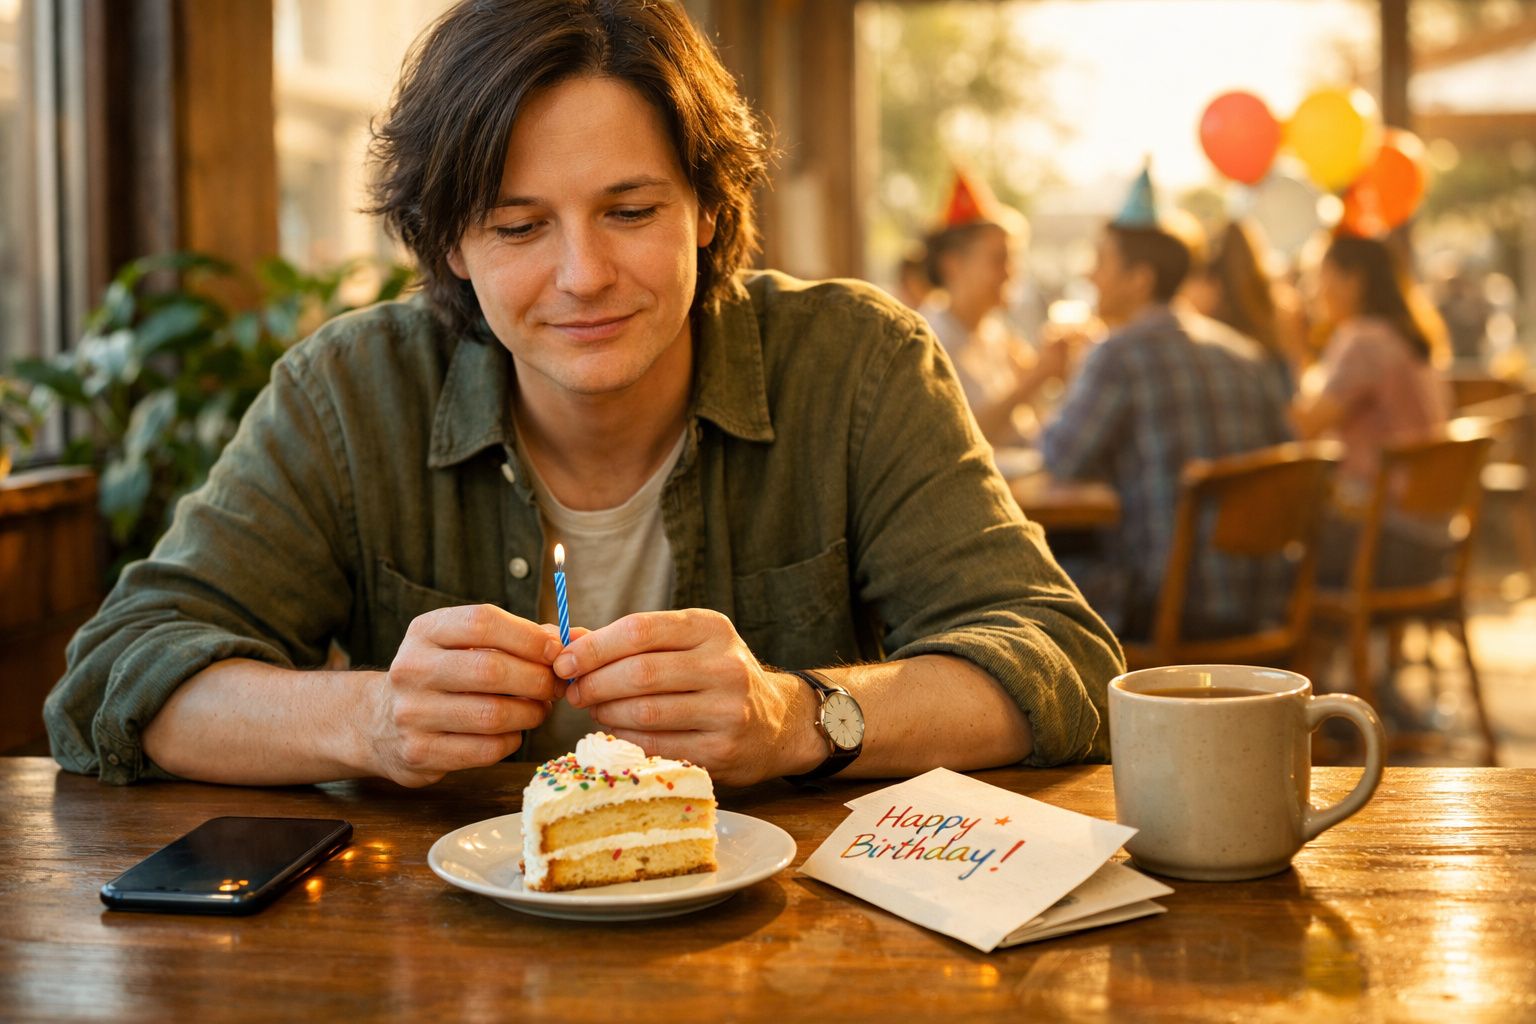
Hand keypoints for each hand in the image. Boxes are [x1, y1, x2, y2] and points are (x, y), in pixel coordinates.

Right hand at [369, 605, 565, 786]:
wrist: (380, 722)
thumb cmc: (442, 676)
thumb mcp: (464, 645)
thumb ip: (515, 638)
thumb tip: (567, 641)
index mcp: (426, 632)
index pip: (482, 622)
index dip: (528, 636)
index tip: (555, 651)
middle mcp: (412, 668)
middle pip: (491, 670)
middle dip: (537, 680)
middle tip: (555, 686)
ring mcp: (411, 713)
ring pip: (492, 715)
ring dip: (530, 713)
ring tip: (539, 709)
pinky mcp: (419, 752)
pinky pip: (485, 749)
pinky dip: (511, 740)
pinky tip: (512, 732)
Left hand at [556, 609, 816, 785]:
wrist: (775, 723)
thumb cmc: (715, 677)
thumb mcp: (686, 644)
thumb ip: (630, 640)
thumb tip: (566, 639)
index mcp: (711, 628)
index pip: (640, 630)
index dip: (594, 647)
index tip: (565, 660)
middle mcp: (724, 665)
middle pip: (639, 672)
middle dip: (595, 683)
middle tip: (575, 691)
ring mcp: (727, 710)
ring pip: (645, 711)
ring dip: (606, 713)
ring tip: (595, 709)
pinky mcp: (721, 749)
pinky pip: (656, 744)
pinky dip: (625, 738)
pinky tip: (617, 731)